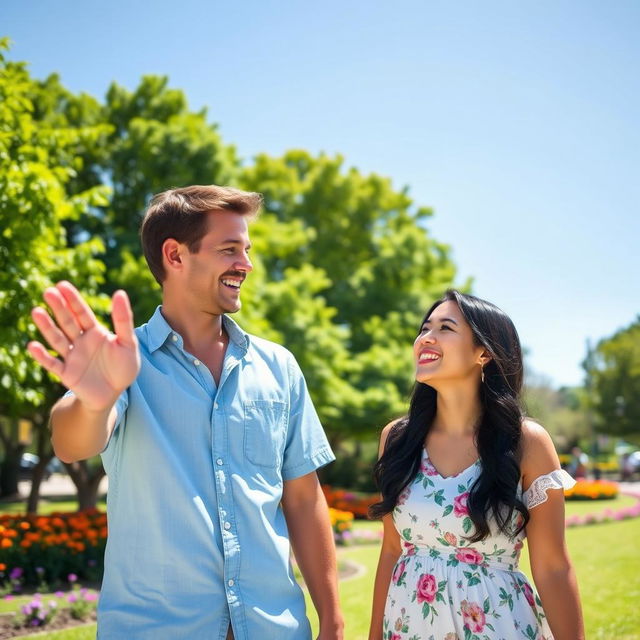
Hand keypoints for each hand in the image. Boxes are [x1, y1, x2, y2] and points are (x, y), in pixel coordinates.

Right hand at [27, 281, 139, 411]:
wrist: (115, 393)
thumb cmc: (123, 367)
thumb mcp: (128, 343)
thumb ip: (123, 320)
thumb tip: (120, 293)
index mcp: (95, 332)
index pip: (82, 312)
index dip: (73, 299)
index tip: (62, 285)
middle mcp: (80, 341)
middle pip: (68, 322)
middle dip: (59, 307)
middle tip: (49, 291)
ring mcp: (72, 357)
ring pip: (57, 339)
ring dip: (47, 327)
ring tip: (37, 311)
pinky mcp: (66, 374)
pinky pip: (53, 364)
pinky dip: (42, 356)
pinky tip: (33, 345)